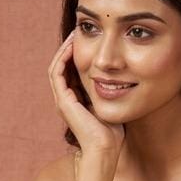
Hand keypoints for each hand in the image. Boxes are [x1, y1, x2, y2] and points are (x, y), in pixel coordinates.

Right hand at [48, 30, 124, 158]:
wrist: (105, 149)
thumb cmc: (112, 133)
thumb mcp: (112, 105)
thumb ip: (112, 91)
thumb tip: (124, 76)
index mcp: (76, 101)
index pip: (72, 72)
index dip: (77, 55)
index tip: (88, 40)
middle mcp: (66, 100)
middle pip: (62, 67)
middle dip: (69, 49)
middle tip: (78, 32)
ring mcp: (62, 101)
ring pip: (56, 67)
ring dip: (64, 50)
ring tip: (74, 35)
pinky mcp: (63, 102)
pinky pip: (57, 73)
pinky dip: (62, 59)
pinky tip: (72, 47)